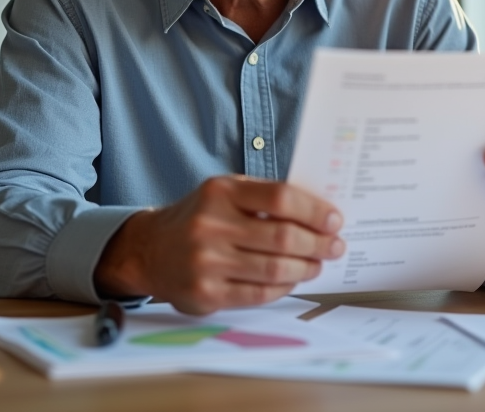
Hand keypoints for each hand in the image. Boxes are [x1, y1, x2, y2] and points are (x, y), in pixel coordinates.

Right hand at [94, 175, 344, 314]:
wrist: (149, 249)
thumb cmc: (198, 217)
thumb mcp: (223, 192)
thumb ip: (262, 197)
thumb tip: (317, 212)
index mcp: (219, 191)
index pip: (280, 198)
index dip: (314, 210)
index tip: (335, 220)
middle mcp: (210, 225)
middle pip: (282, 236)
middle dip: (318, 243)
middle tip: (335, 246)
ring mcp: (206, 262)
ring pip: (274, 268)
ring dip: (306, 268)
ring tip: (317, 264)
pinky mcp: (205, 293)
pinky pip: (258, 293)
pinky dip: (283, 287)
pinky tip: (292, 280)